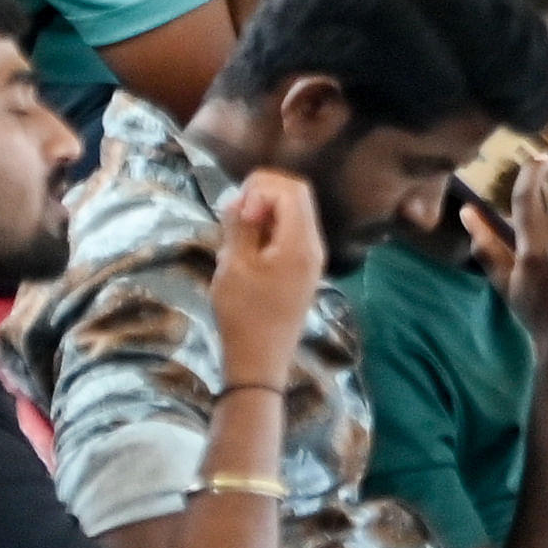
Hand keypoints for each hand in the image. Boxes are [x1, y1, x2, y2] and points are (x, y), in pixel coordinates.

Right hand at [206, 167, 324, 384]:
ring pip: (293, 214)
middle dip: (263, 196)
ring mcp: (312, 258)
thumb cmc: (244, 313)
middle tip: (235, 219)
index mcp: (301, 242)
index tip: (238, 213)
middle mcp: (314, 245)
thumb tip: (241, 200)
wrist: (261, 359)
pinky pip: (290, 234)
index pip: (291, 189)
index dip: (261, 188)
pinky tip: (246, 250)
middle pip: (296, 196)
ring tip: (237, 237)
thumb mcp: (233, 266)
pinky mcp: (303, 270)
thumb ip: (239, 227)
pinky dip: (269, 231)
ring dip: (264, 214)